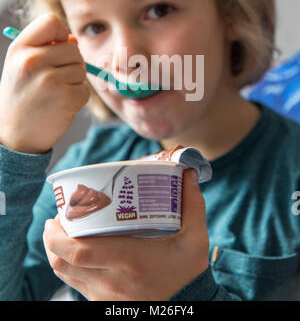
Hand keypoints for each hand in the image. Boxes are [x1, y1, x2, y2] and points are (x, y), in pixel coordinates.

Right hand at [0, 13, 89, 153]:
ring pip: (81, 70)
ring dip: (74, 83)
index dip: (61, 34)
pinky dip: (77, 99)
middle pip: (73, 48)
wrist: (14, 137)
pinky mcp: (66, 99)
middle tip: (54, 80)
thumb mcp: (21, 66)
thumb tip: (73, 38)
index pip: (52, 22)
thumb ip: (45, 48)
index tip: (56, 48)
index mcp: (20, 49)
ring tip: (54, 94)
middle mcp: (33, 61)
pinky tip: (60, 106)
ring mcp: (50, 80)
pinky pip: (85, 90)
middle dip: (70, 63)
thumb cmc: (20, 98)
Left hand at [43, 168, 208, 300]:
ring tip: (61, 230)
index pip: (79, 252)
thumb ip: (192, 205)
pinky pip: (74, 283)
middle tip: (56, 218)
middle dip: (51, 238)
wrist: (189, 305)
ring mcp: (105, 295)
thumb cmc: (188, 272)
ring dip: (57, 251)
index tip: (58, 214)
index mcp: (130, 261)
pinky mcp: (103, 303)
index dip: (58, 234)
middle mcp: (112, 281)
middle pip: (64, 262)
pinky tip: (75, 250)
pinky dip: (67, 265)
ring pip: (65, 274)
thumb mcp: (196, 239)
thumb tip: (188, 173)